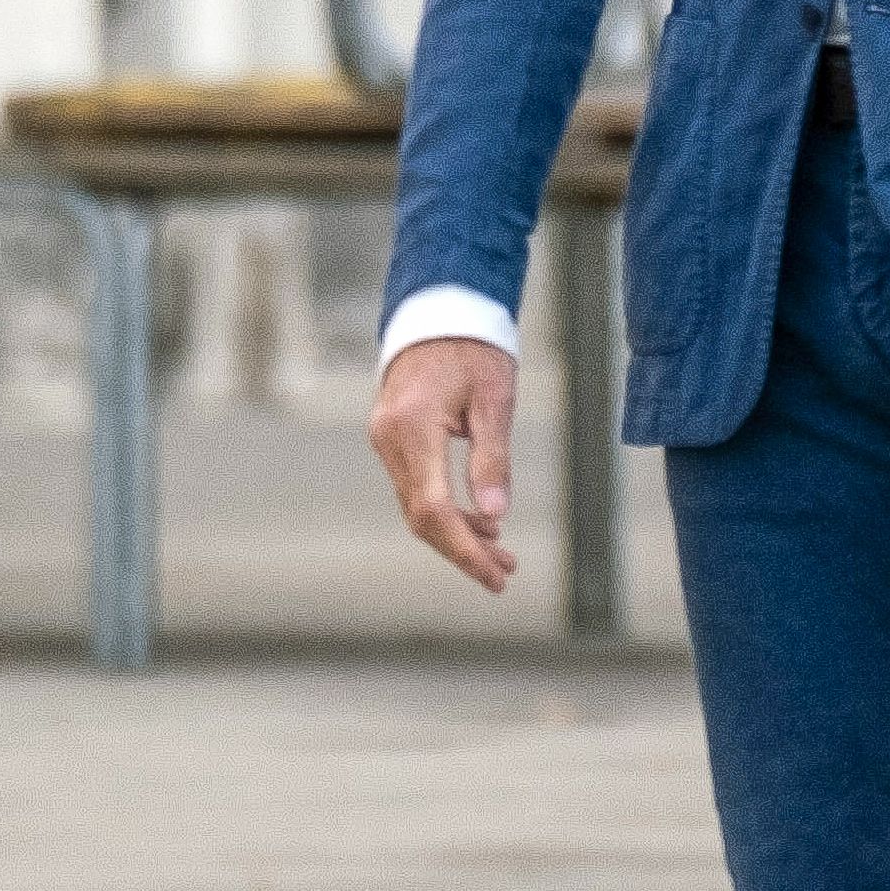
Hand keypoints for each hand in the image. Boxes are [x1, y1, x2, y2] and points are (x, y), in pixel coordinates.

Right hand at [370, 338, 521, 593]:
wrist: (439, 314)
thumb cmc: (474, 352)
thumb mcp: (495, 401)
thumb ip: (493, 458)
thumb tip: (494, 517)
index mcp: (412, 429)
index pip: (433, 509)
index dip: (464, 549)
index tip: (495, 575)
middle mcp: (388, 440)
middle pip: (421, 516)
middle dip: (463, 550)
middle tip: (504, 575)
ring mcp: (385, 441)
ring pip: (416, 506)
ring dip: (457, 534)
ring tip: (501, 553)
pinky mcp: (392, 440)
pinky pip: (415, 488)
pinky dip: (445, 510)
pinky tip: (480, 522)